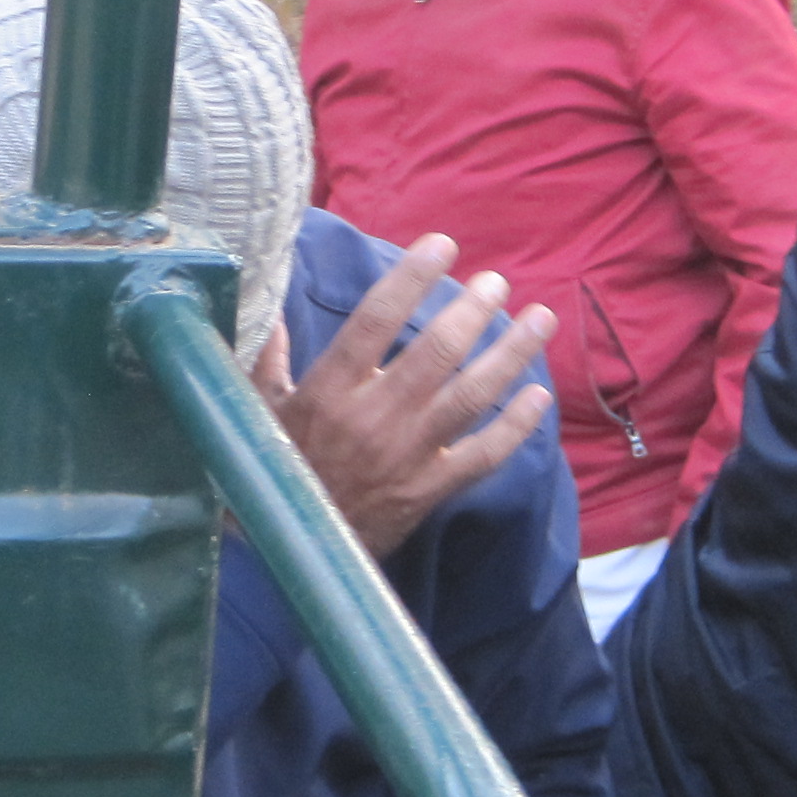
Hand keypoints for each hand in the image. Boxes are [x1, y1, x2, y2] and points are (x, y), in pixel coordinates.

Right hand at [255, 233, 557, 556]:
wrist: (289, 552)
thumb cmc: (272, 471)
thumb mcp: (257, 409)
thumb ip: (268, 355)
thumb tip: (267, 303)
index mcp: (328, 390)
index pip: (375, 319)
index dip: (411, 277)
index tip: (442, 244)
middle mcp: (373, 418)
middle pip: (435, 351)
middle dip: (473, 310)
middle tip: (497, 284)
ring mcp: (408, 455)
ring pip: (471, 395)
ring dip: (511, 354)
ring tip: (540, 319)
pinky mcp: (430, 489)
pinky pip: (484, 454)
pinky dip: (516, 426)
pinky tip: (539, 396)